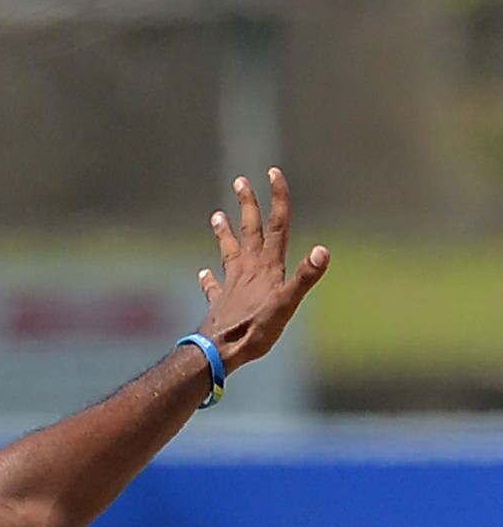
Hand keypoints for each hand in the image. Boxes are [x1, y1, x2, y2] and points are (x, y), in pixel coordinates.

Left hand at [197, 168, 329, 374]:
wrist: (220, 353)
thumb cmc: (255, 330)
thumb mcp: (287, 304)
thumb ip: (305, 277)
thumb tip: (324, 250)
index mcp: (268, 267)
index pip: (277, 225)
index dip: (277, 198)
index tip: (273, 173)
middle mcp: (249, 270)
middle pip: (249, 231)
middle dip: (248, 205)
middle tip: (240, 181)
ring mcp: (232, 286)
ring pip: (228, 252)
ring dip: (224, 233)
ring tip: (216, 215)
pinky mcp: (220, 304)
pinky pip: (214, 288)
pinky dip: (209, 279)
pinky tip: (203, 273)